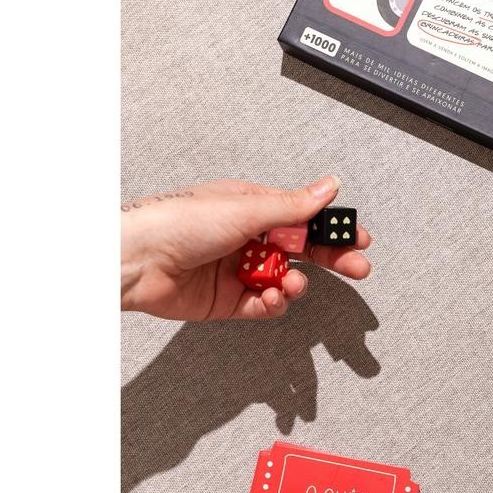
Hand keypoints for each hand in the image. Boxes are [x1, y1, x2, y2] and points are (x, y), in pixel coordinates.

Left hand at [121, 176, 371, 320]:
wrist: (135, 261)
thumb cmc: (177, 222)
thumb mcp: (244, 208)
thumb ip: (292, 206)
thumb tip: (328, 187)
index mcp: (252, 207)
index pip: (304, 218)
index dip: (332, 229)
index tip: (357, 239)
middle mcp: (248, 236)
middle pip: (302, 250)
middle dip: (331, 259)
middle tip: (357, 267)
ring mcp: (239, 268)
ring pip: (285, 279)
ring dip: (294, 283)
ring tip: (291, 284)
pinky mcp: (228, 299)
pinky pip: (264, 304)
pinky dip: (273, 303)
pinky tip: (272, 298)